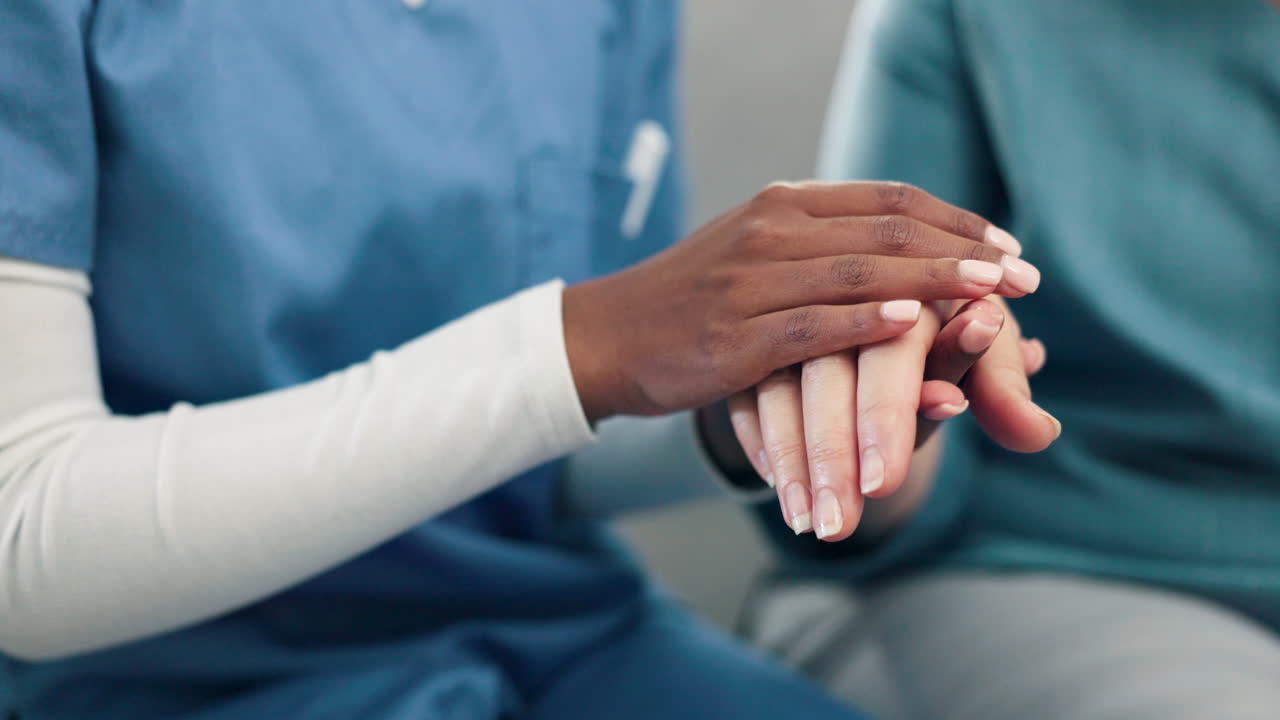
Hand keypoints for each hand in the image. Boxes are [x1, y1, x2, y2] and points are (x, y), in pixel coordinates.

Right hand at [563, 182, 1038, 420]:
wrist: (608, 335)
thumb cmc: (690, 300)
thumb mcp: (752, 250)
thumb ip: (816, 242)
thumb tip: (893, 244)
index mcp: (781, 206)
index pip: (887, 200)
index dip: (955, 220)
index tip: (1007, 245)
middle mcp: (769, 233)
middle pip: (885, 231)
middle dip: (965, 251)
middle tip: (1026, 274)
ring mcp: (749, 285)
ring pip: (857, 273)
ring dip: (934, 280)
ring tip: (995, 295)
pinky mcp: (734, 340)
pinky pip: (812, 326)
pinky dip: (866, 322)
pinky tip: (914, 323)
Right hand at [727, 298, 1051, 539]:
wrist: (870, 271)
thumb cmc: (938, 314)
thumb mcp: (978, 345)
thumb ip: (1001, 388)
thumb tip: (1039, 435)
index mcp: (905, 284)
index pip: (894, 355)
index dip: (888, 420)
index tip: (883, 484)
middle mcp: (841, 290)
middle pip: (829, 378)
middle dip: (834, 455)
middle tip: (838, 525)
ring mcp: (788, 310)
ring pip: (780, 391)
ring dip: (795, 461)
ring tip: (806, 523)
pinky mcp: (750, 335)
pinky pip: (748, 392)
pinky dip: (761, 440)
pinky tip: (776, 487)